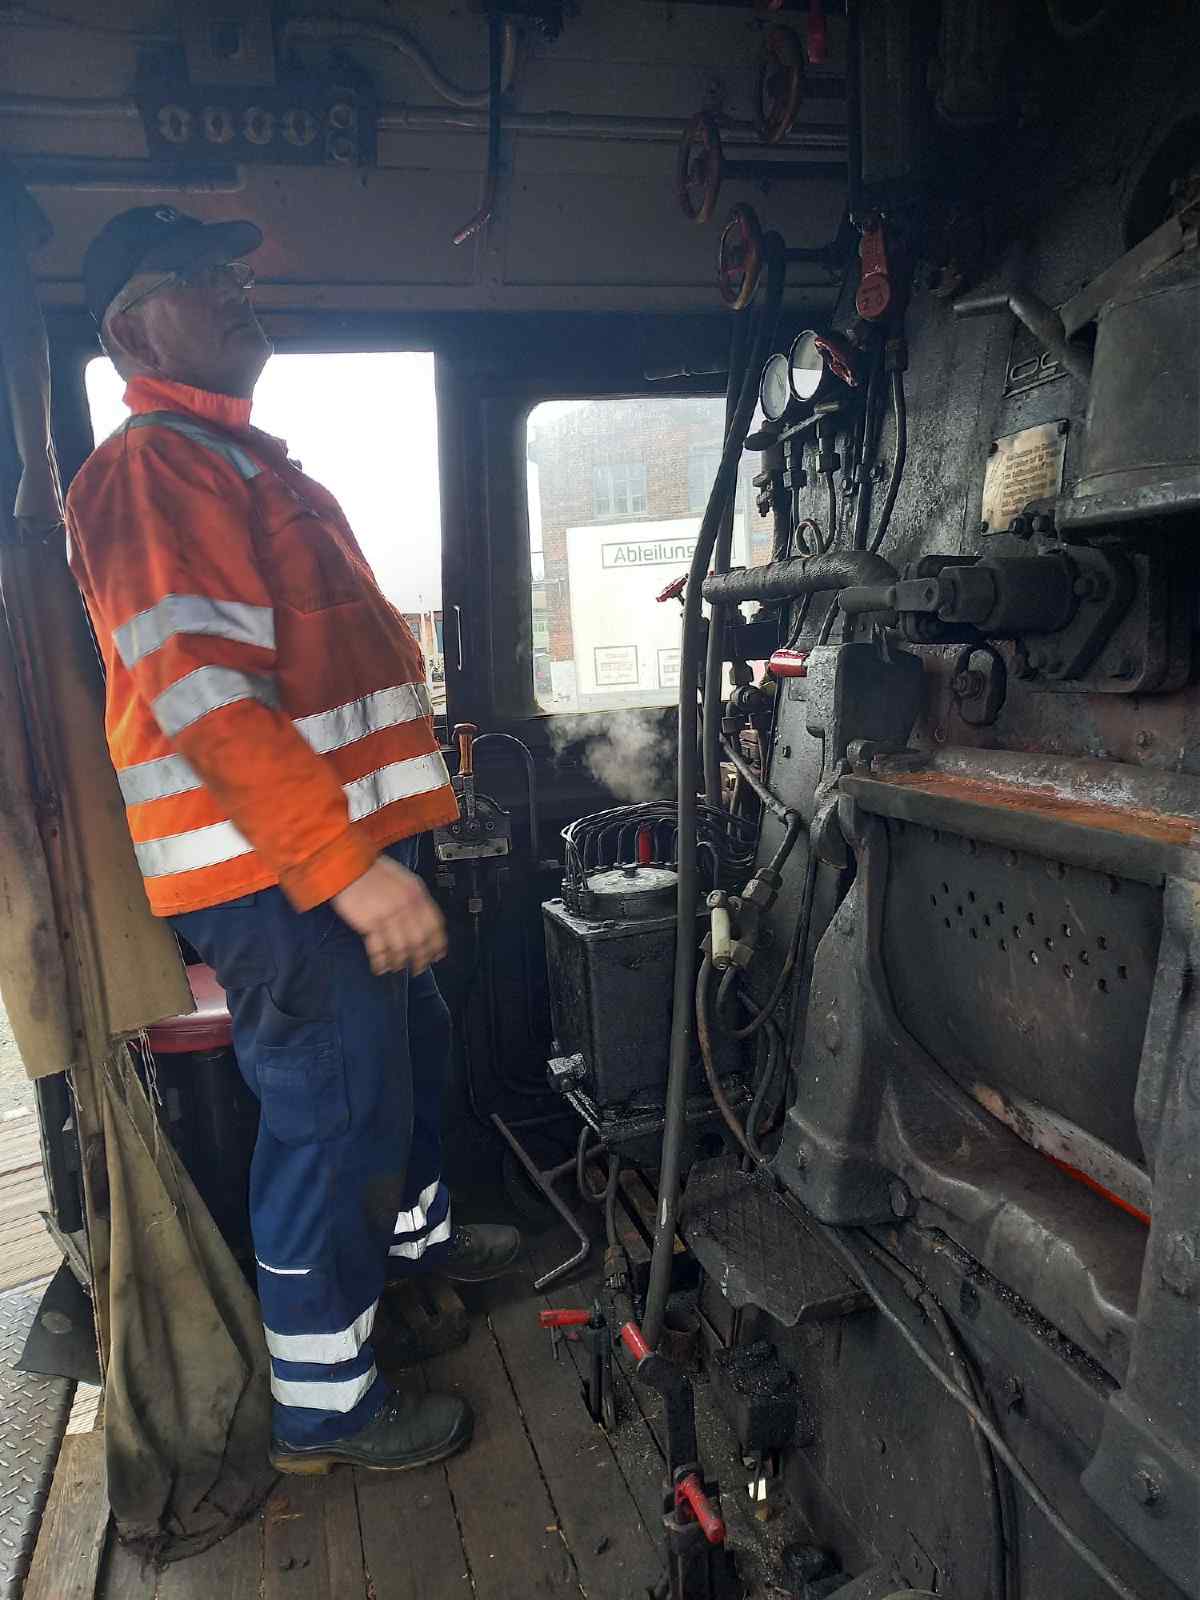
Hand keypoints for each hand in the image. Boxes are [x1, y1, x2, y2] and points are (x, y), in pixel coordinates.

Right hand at [331, 857, 447, 975]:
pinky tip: (381, 967)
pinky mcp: (370, 923)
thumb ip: (413, 899)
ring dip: (400, 961)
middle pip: (420, 940)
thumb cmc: (371, 869)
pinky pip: (379, 948)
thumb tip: (421, 920)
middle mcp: (406, 905)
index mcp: (417, 893)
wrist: (348, 864)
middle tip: (419, 967)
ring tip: (398, 967)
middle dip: (421, 958)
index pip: (435, 924)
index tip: (438, 954)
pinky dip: (381, 961)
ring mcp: (389, 915)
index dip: (438, 943)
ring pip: (401, 947)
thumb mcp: (402, 879)